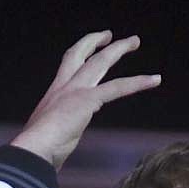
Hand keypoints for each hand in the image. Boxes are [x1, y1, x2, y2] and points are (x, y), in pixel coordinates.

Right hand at [10, 31, 160, 170]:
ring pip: (100, 61)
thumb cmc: (39, 152)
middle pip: (82, 54)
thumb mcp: (49, 137)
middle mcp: (63, 87)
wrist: (33, 150)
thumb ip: (59, 136)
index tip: (91, 47)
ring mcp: (75, 91)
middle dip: (98, 42)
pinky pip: (119, 87)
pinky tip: (155, 79)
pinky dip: (139, 82)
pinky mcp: (88, 100)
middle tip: (112, 35)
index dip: (80, 52)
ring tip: (135, 41)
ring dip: (119, 49)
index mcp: (53, 95)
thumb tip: (55, 152)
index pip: (68, 66)